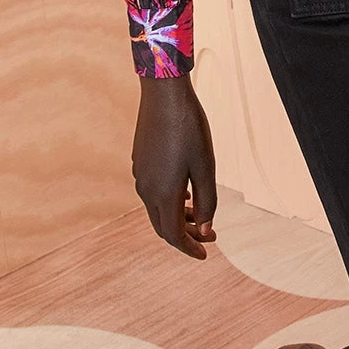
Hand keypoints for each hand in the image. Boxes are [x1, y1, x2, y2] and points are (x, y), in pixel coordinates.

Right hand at [132, 76, 217, 258]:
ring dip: (177, 217)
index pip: (173, 235)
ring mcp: (140, 174)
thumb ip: (206, 202)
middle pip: (162, 226)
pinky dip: (169, 201)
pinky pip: (152, 192)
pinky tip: (184, 193)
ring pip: (156, 209)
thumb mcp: (206, 168)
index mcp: (162, 193)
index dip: (189, 248)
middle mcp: (145, 188)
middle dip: (184, 235)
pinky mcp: (140, 161)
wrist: (164, 94)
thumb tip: (204, 230)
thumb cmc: (189, 129)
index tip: (205, 254)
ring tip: (199, 215)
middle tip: (208, 236)